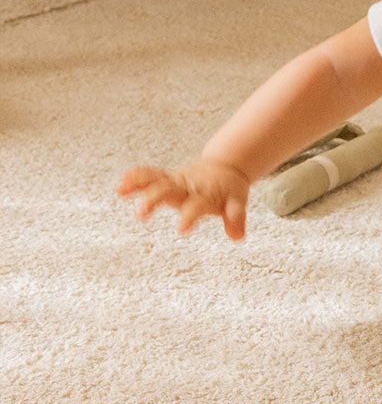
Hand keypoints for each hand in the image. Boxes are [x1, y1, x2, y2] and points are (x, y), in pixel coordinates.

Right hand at [117, 158, 249, 238]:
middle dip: (153, 200)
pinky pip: (150, 175)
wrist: (224, 167)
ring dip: (138, 184)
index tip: (181, 230)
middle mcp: (187, 188)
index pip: (196, 206)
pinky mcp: (167, 178)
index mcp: (205, 195)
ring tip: (120, 191)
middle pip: (168, 190)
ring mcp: (175, 181)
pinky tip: (120, 186)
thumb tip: (237, 236)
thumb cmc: (230, 190)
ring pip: (155, 180)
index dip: (189, 217)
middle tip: (140, 214)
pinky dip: (136, 177)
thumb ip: (236, 217)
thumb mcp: (238, 202)